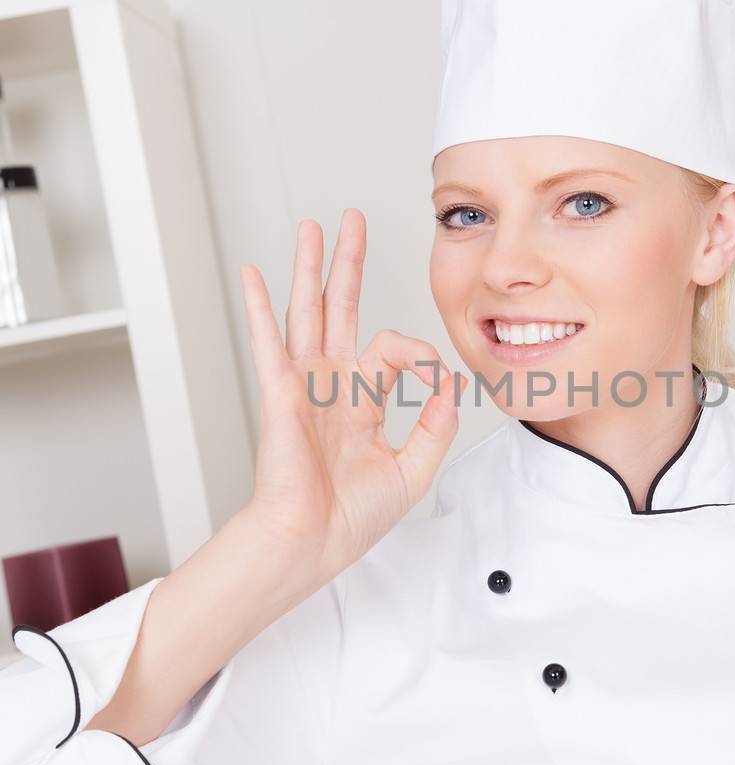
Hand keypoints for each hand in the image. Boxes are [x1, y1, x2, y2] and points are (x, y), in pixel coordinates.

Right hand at [238, 208, 467, 584]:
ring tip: (311, 227)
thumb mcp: (415, 469)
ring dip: (309, 267)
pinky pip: (269, 341)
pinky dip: (259, 306)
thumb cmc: (351, 518)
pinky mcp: (280, 393)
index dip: (425, 358)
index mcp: (361, 401)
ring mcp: (304, 385)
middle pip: (341, 308)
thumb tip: (452, 384)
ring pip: (308, 311)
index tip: (440, 384)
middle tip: (351, 220)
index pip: (395, 350)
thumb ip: (437, 425)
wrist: (312, 543)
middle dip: (348, 263)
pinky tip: (252, 272)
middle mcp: (331, 385)